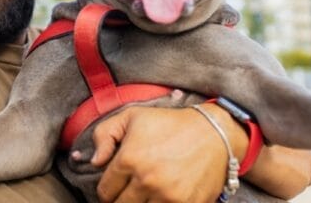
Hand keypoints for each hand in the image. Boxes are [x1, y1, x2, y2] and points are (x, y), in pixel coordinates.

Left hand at [91, 105, 246, 202]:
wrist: (214, 133)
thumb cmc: (170, 124)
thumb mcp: (132, 116)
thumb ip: (104, 135)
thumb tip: (95, 162)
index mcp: (129, 159)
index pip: (105, 192)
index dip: (107, 190)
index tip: (114, 186)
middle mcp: (147, 181)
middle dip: (121, 200)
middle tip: (128, 192)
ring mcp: (169, 197)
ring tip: (145, 194)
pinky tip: (162, 197)